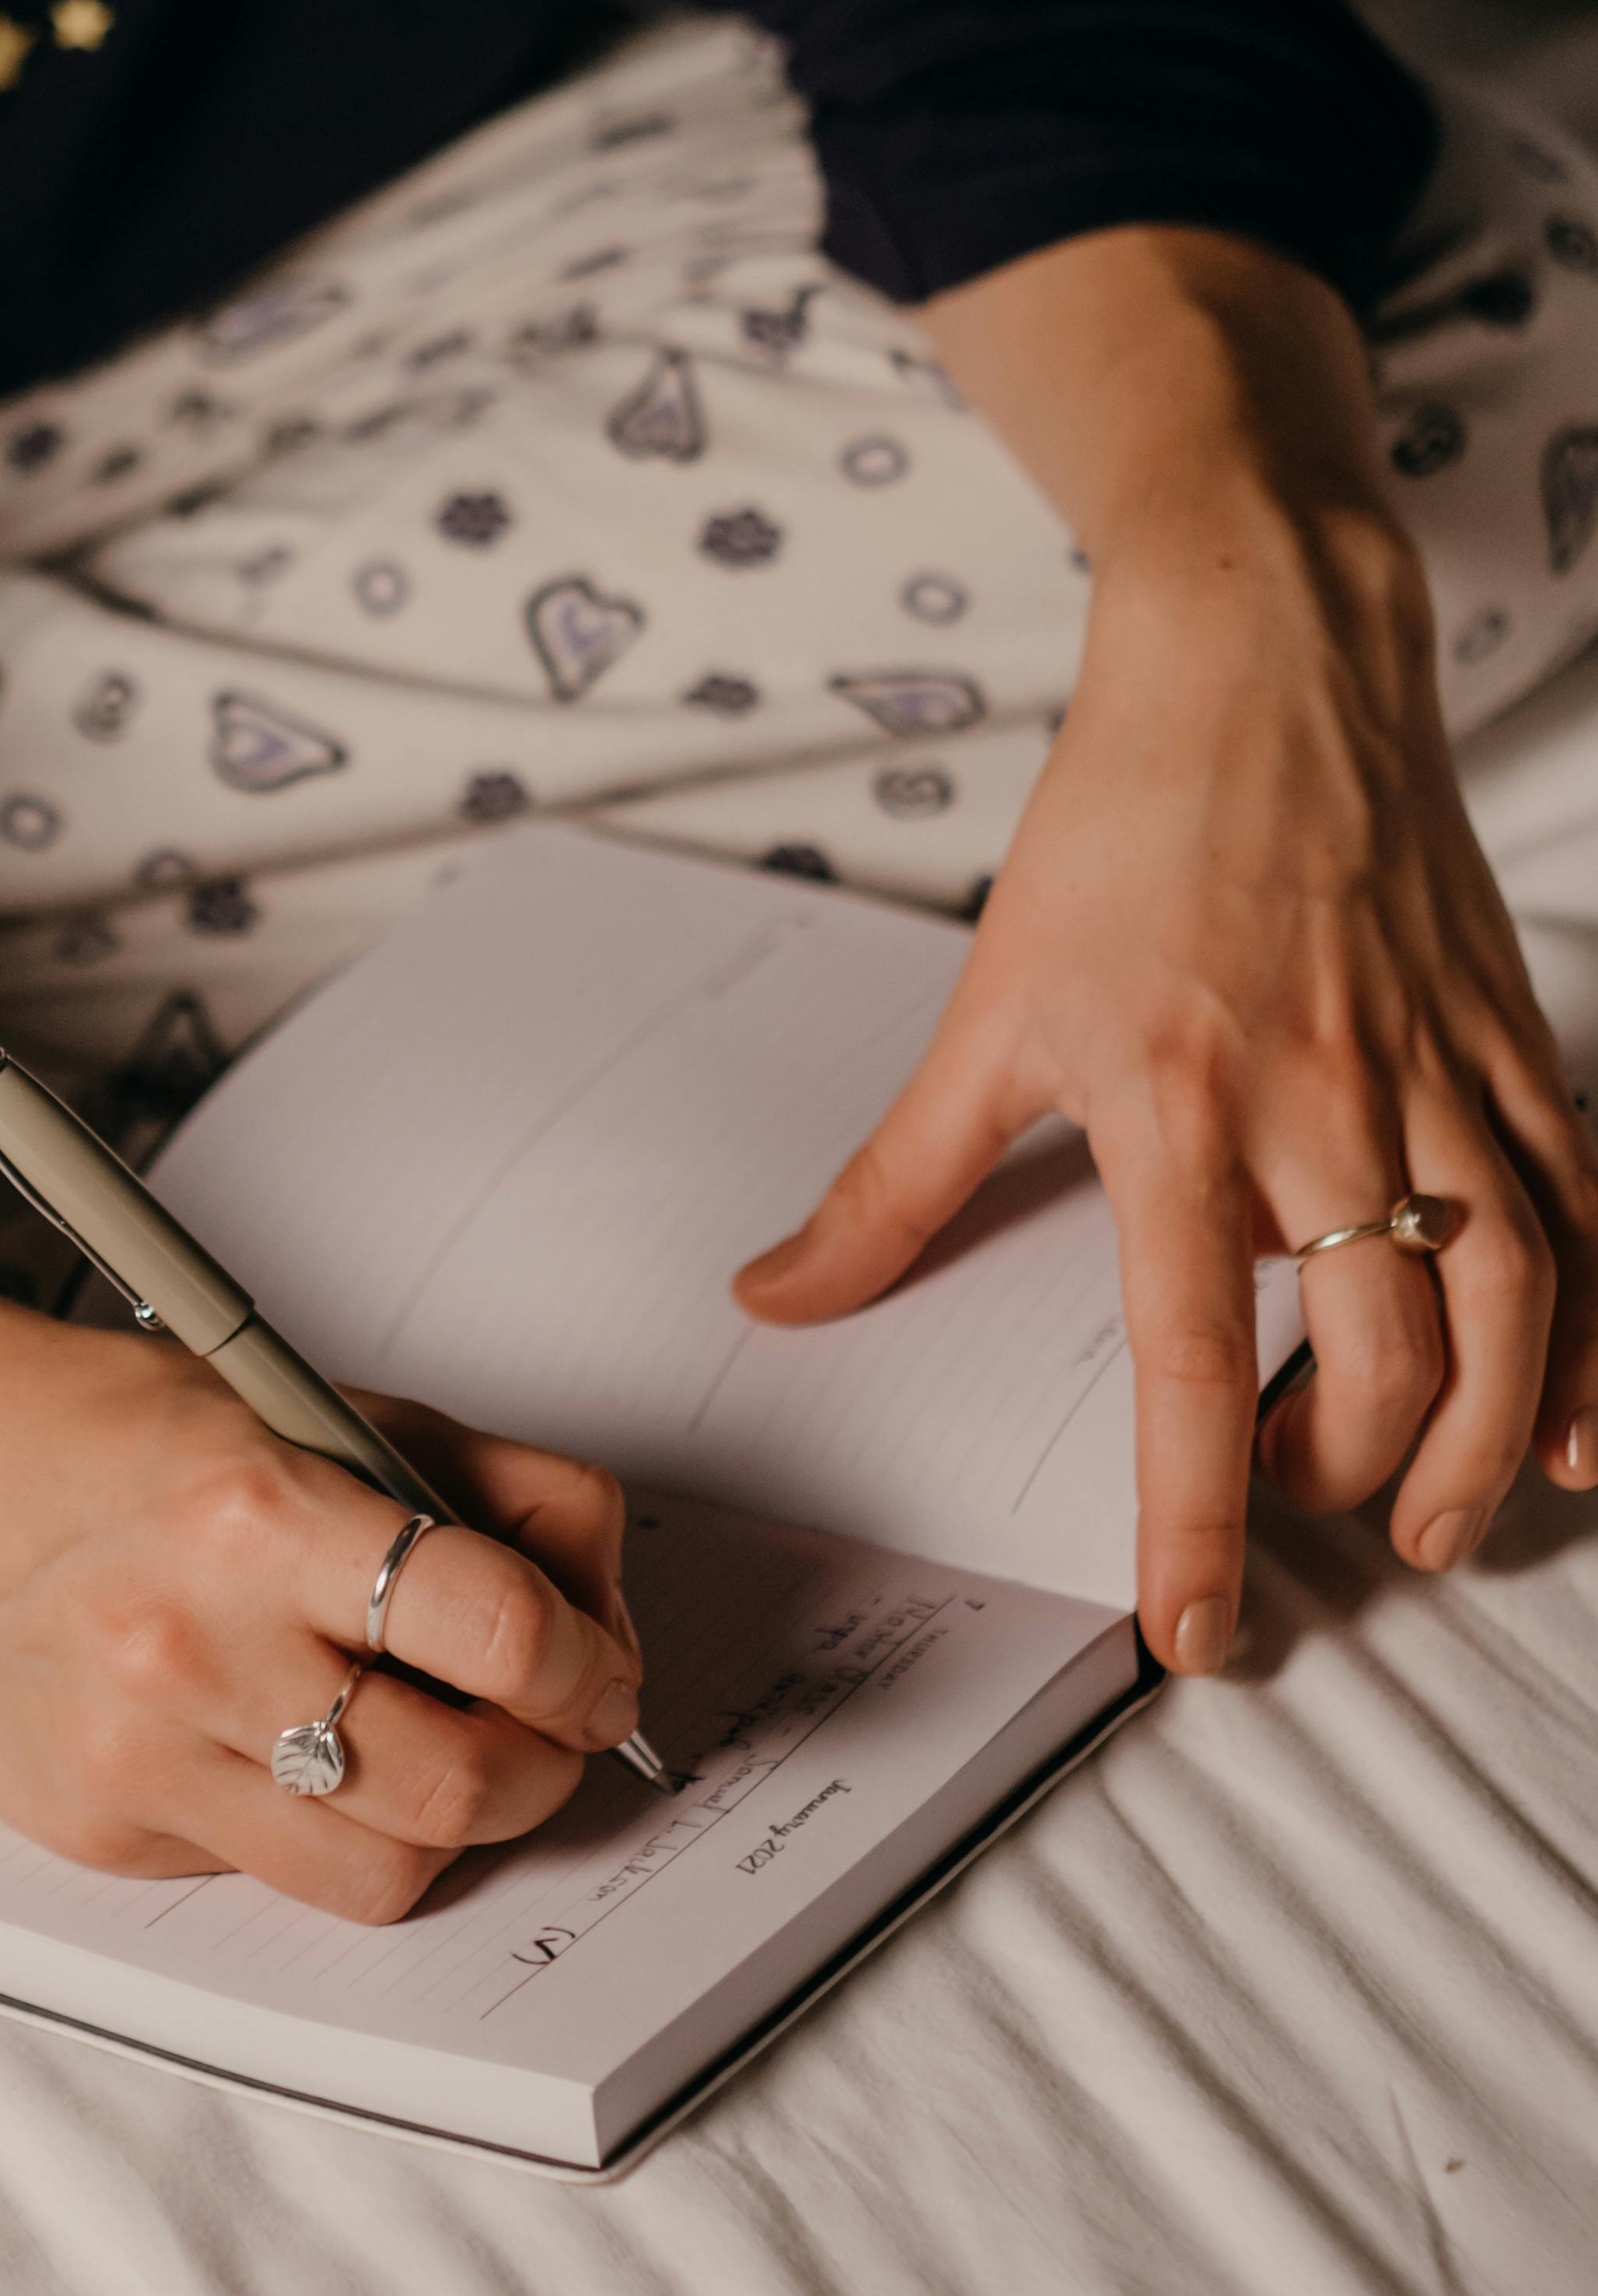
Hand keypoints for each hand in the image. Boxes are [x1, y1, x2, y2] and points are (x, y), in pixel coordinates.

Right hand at [0, 1343, 640, 1918]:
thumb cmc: (115, 1436)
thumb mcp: (314, 1404)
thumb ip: (479, 1484)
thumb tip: (596, 1604)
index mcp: (261, 1509)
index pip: (496, 1626)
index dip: (585, 1662)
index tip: (596, 1667)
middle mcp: (200, 1644)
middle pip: (461, 1779)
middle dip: (546, 1762)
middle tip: (551, 1727)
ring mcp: (145, 1755)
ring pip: (386, 1868)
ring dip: (457, 1825)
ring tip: (448, 1756)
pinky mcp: (108, 1833)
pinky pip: (280, 1877)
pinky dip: (330, 1830)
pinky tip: (305, 1753)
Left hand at [731, 229, 1597, 1673]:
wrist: (1264, 662)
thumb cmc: (1120, 829)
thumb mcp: (986, 1006)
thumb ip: (895, 1180)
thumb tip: (778, 1298)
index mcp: (1176, 1101)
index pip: (1188, 1355)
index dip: (1195, 1514)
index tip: (1196, 1633)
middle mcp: (1324, 1098)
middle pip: (1382, 1349)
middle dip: (1352, 1480)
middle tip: (1310, 1527)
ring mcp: (1436, 1066)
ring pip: (1515, 1297)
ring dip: (1488, 1438)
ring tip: (1441, 1522)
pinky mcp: (1511, 1034)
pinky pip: (1582, 1207)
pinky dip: (1594, 1333)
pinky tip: (1575, 1424)